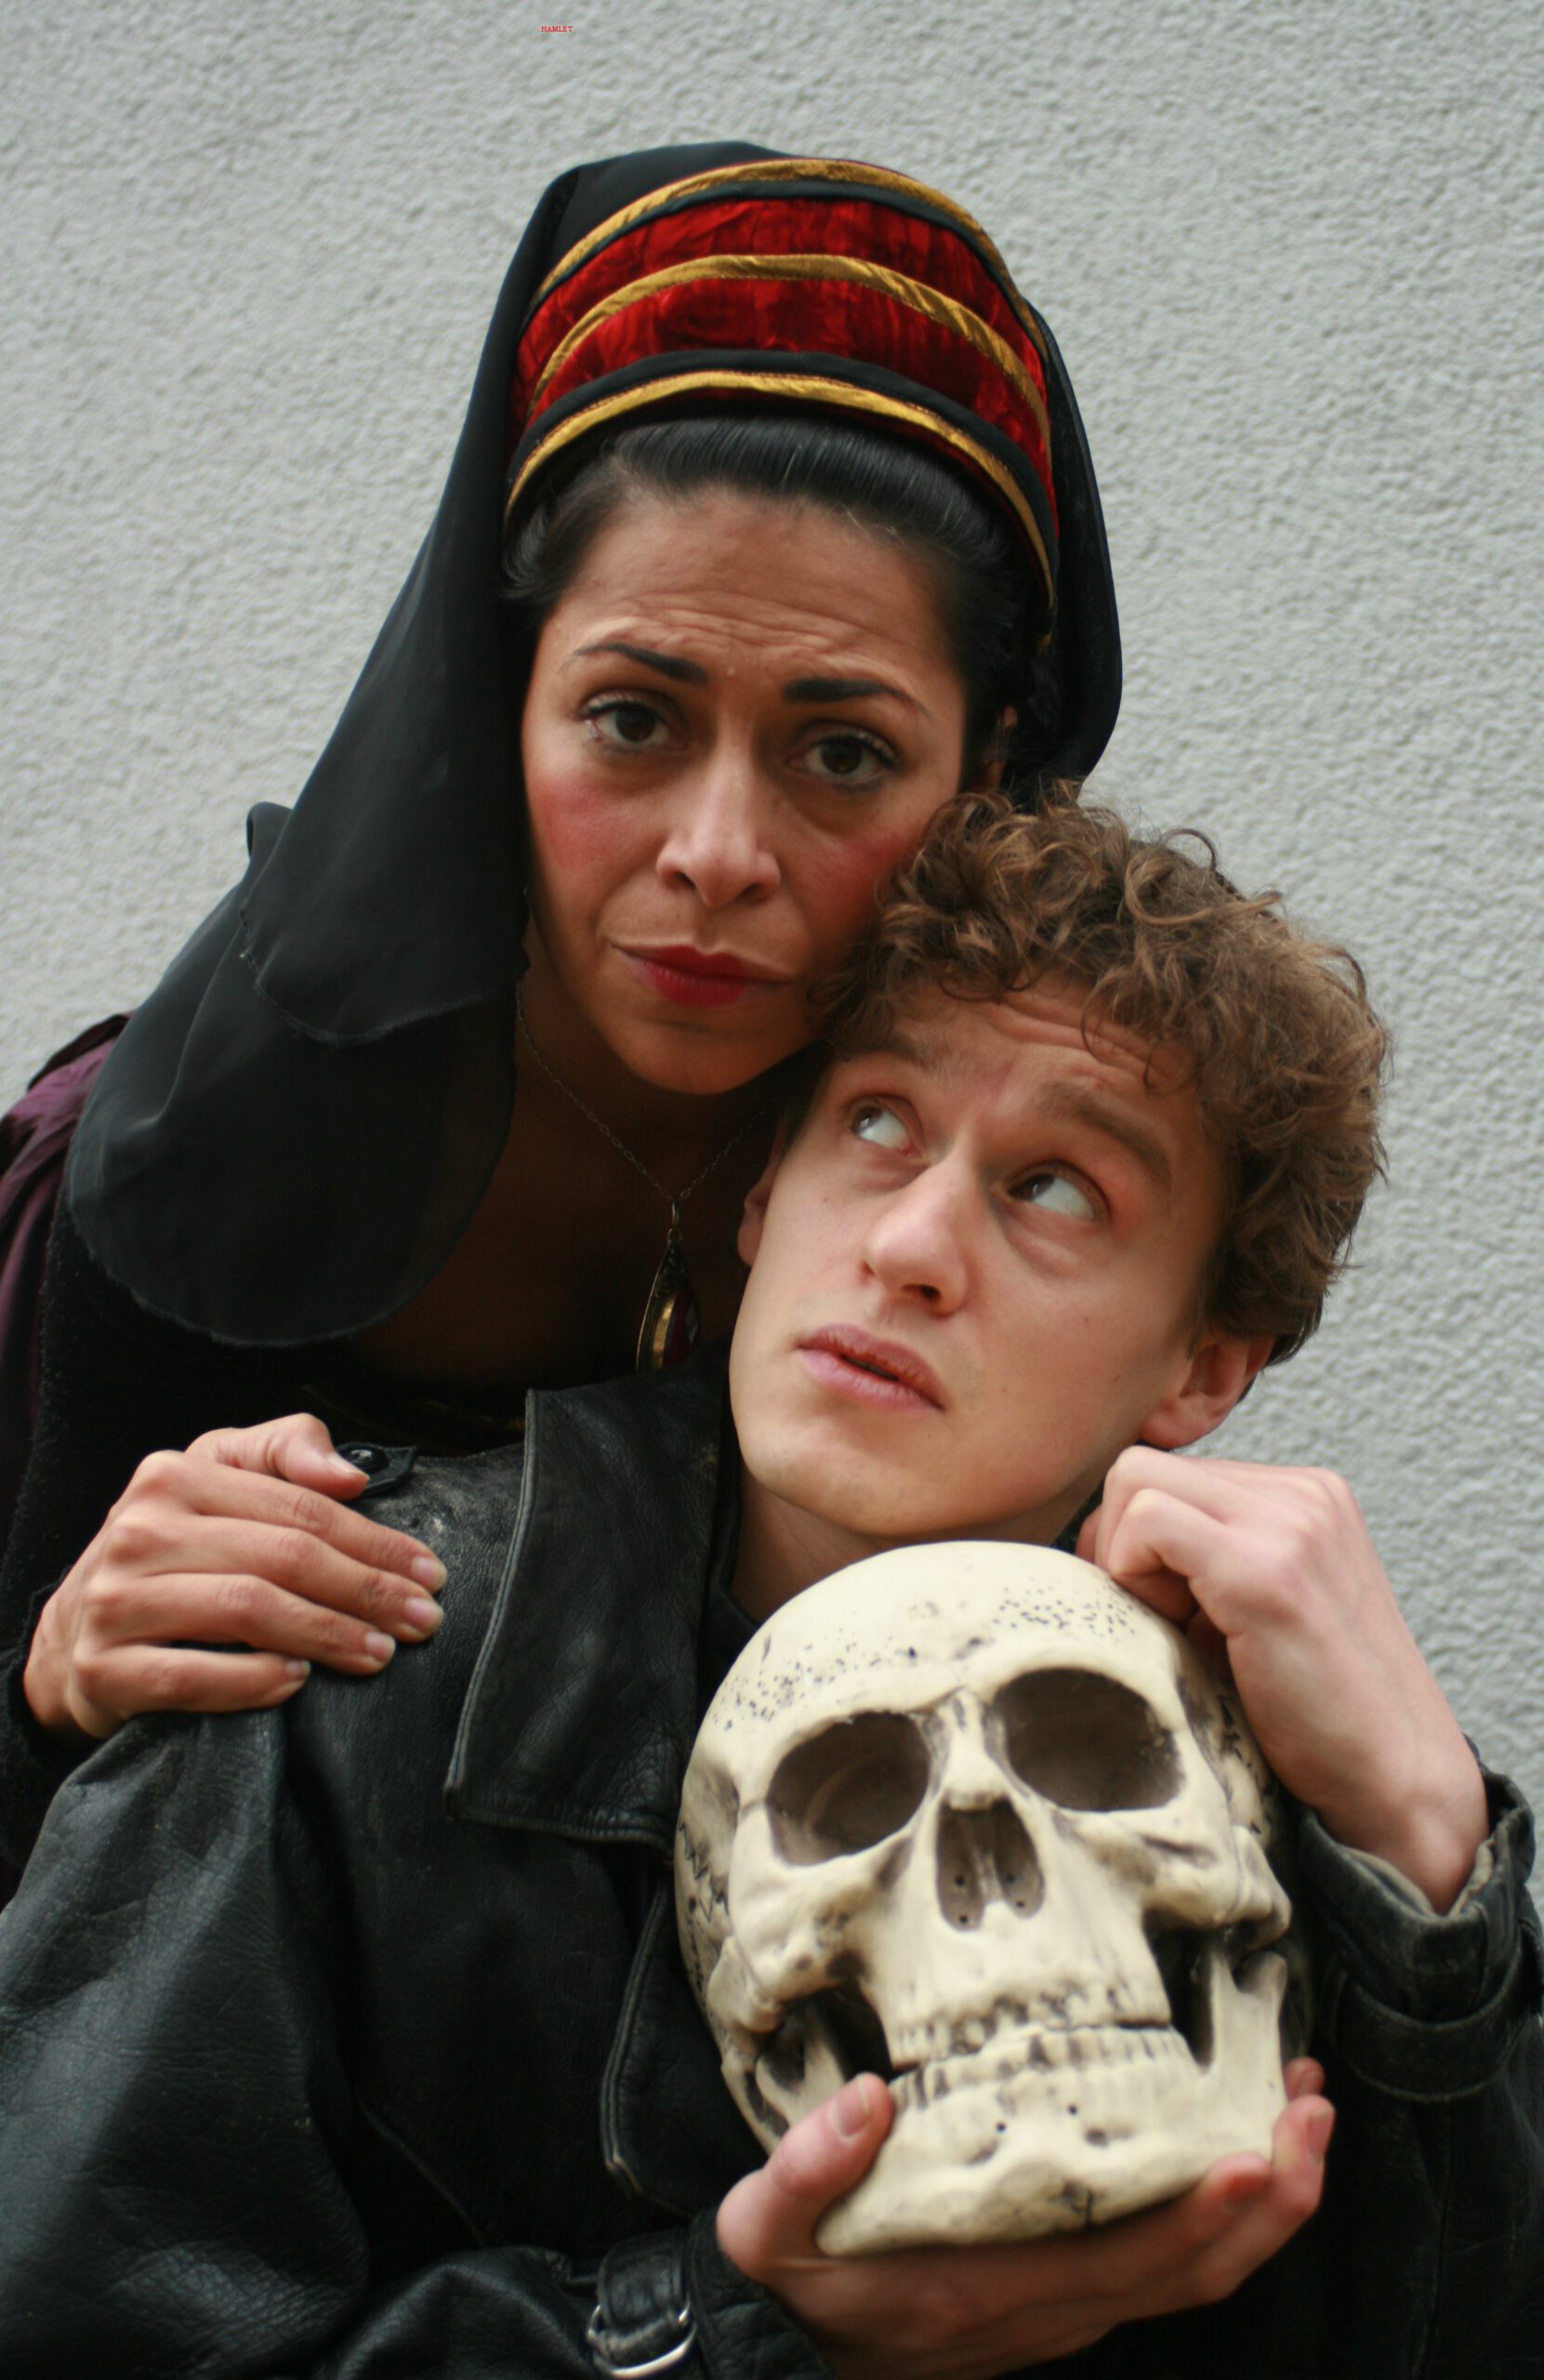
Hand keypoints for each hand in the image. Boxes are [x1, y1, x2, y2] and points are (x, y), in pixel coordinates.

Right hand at [24, 1414, 446, 1741]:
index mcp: (175, 1476)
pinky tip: (298, 1682)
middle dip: (366, 1591)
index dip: (374, 1542)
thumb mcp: (218, 1478)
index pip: (299, 1508)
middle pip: (281, 1558)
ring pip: (244, 1611)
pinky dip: (253, 1681)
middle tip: (421, 1620)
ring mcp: (116, 1600)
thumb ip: (285, 1452)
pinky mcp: (104, 1668)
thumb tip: (349, 1475)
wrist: (72, 1636)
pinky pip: (191, 1676)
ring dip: (325, 1634)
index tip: (429, 1572)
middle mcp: (140, 1531)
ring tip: (378, 1653)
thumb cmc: (170, 1552)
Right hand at [719, 2061, 1332, 2375]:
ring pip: (1194, 2280)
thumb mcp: (766, 2225)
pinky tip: (1235, 2155)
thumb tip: (869, 2097)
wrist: (778, 2362)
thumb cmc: (783, 2286)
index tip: (1258, 2147)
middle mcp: (1047, 2313)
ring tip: (1301, 2114)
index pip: (1130, 2257)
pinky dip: (1221, 2221)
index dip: (1207, 2211)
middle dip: (1275, 2195)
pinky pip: (1167, 2275)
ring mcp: (1062, 2317)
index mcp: (990, 2287)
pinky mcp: (1060, 2305)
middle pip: (1196, 2274)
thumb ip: (813, 2165)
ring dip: (1264, 2206)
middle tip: (1313, 2101)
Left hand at [1078, 1449, 1486, 1909]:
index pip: (1168, 1472)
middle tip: (1157, 1620)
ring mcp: (1290, 1522)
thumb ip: (1202, 1558)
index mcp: (1303, 1495)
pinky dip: (1133, 1575)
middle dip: (1118, 1544)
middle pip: (1141, 1468)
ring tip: (1178, 1628)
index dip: (1134, 1541)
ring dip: (1127, 1559)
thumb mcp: (1254, 1606)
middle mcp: (1302, 1492)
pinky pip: (1147, 1521)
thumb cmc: (1314, 1710)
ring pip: (1134, 1482)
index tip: (1159, 1608)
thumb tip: (1099, 1538)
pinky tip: (1182, 1634)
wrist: (1393, 1780)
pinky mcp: (1267, 1569)